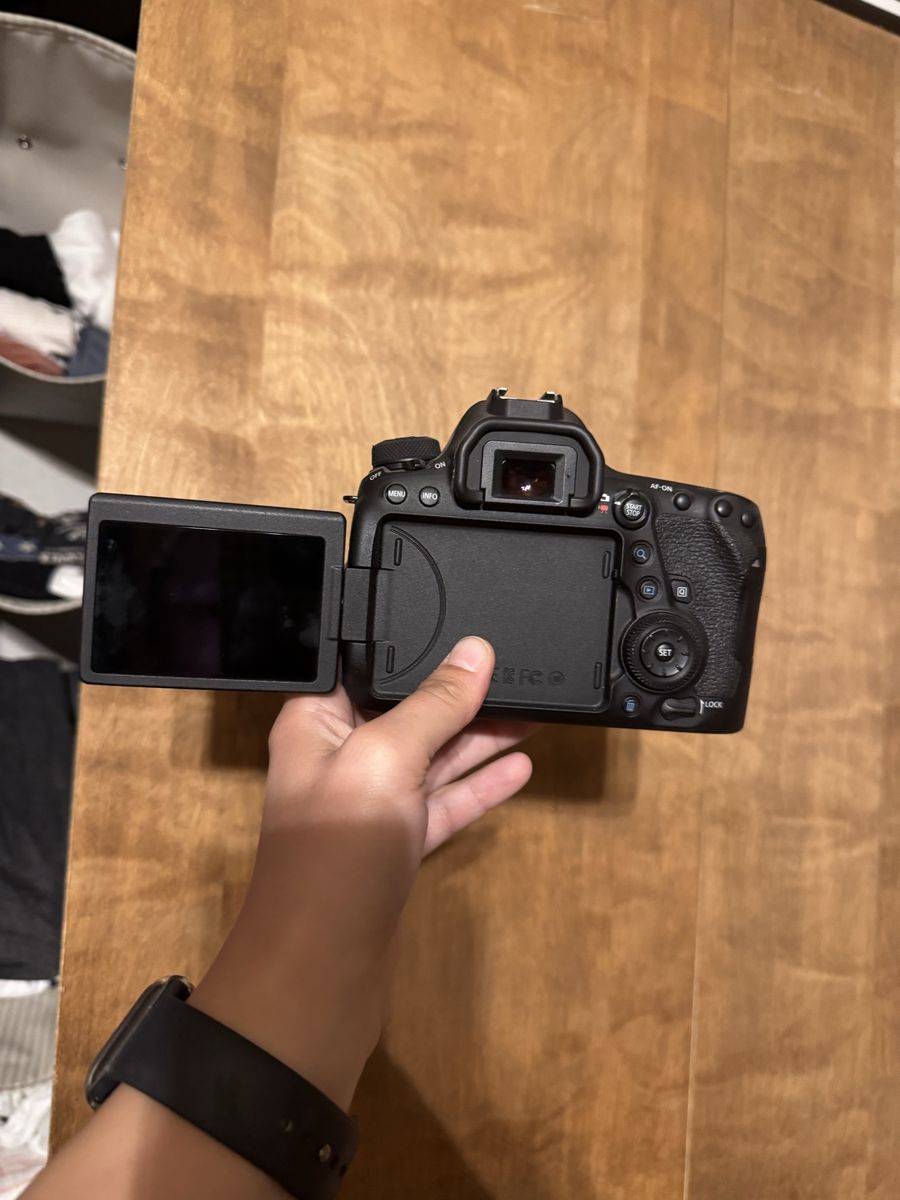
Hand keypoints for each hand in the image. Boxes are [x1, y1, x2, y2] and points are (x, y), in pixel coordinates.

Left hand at [190, 637, 537, 1107]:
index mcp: (316, 722)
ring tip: (536, 710)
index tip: (471, 627)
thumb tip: (475, 652)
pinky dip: (479, 787)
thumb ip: (433, 704)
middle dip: (462, 693)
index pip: (367, 667)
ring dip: (481, 737)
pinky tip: (520, 767)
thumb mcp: (385, 758)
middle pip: (409, 712)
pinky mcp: (397, 847)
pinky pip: (443, 804)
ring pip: (434, 759)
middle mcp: (341, 758)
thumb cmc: (336, 851)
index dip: (416, 648)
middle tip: (520, 669)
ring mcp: (371, 806)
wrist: (321, 972)